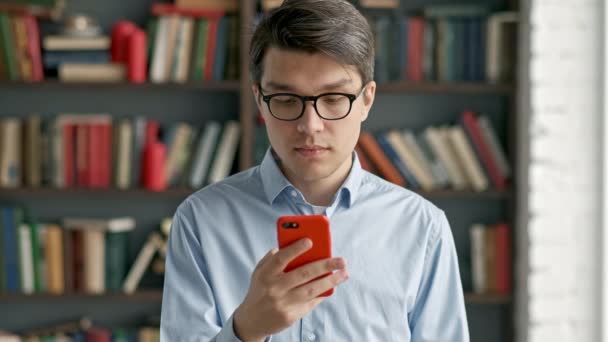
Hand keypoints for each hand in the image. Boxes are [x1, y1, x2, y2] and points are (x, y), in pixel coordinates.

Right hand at [233, 238, 348, 341]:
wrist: (252, 321)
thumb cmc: (260, 290)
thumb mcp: (259, 272)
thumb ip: (273, 258)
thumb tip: (292, 243)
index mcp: (265, 274)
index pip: (281, 259)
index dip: (295, 249)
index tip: (310, 241)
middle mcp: (274, 289)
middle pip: (303, 274)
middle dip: (325, 265)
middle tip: (341, 260)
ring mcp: (283, 303)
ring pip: (311, 290)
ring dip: (330, 281)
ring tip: (344, 273)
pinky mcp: (291, 316)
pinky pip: (311, 302)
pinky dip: (322, 293)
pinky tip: (332, 286)